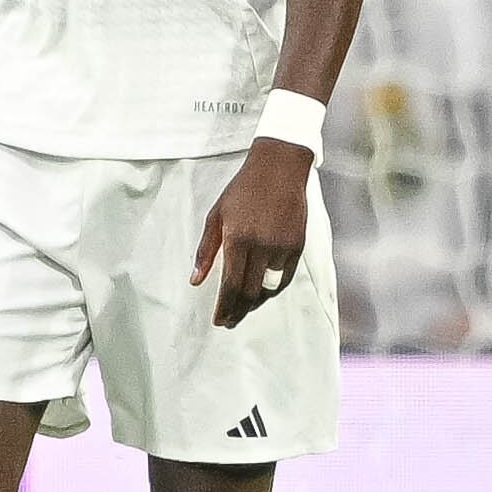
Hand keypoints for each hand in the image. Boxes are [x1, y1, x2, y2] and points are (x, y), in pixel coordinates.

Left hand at [191, 138, 317, 329]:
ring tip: (242, 310)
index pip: (231, 285)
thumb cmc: (242, 190)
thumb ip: (206, 250)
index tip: (218, 320)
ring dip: (255, 303)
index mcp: (238, 239)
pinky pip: (284, 278)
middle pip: (250, 292)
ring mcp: (282, 247)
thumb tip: (195, 280)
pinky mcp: (297, 246)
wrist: (279, 169)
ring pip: (269, 289)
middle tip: (228, 321)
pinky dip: (272, 290)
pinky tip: (262, 294)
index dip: (225, 307)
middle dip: (238, 311)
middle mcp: (262, 247)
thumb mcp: (216, 216)